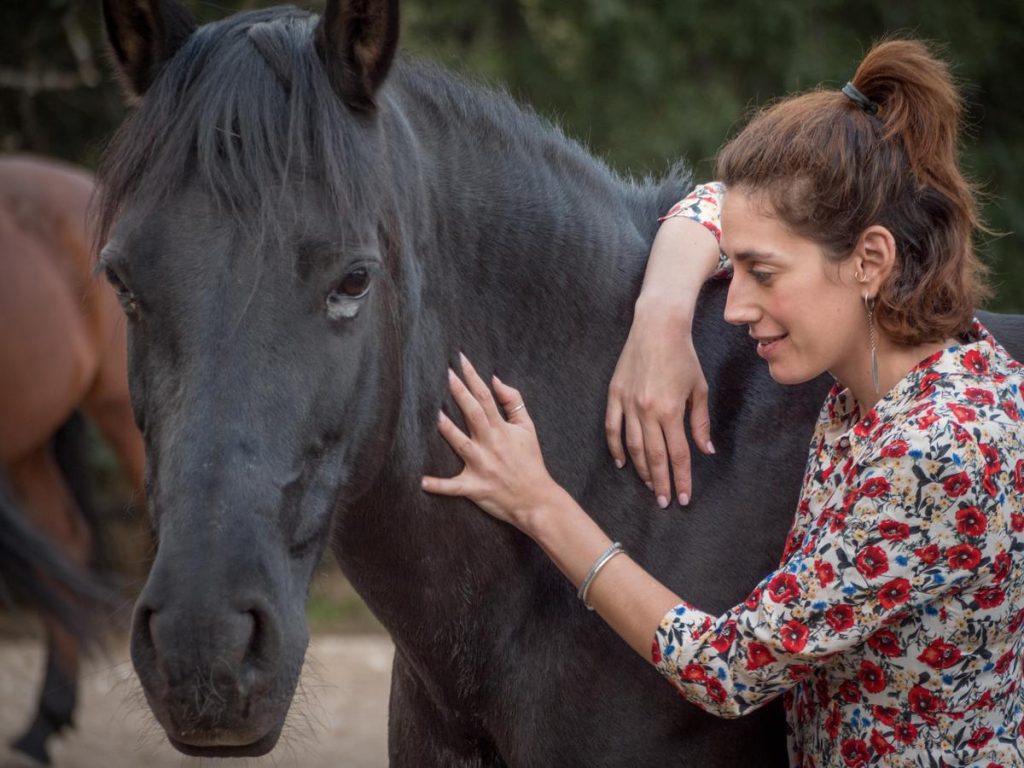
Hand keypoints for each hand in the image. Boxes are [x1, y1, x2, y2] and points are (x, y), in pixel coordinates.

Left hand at [422, 354, 560, 530]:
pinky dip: (439, 486)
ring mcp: (482, 466)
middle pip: (473, 414)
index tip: (461, 360)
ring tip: (435, 415)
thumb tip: (496, 380)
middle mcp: (490, 444)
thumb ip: (513, 402)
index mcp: (502, 429)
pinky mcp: (475, 487)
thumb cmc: (530, 461)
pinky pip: (454, 487)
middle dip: (460, 393)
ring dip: (448, 430)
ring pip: (462, 445)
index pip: (486, 397)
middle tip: (446, 374)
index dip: (473, 377)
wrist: (536, 499)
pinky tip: (422, 481)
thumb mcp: (528, 428)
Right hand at [605, 300, 713, 508]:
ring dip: (641, 470)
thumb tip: (705, 450)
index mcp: (670, 411)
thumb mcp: (698, 389)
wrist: (657, 327)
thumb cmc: (683, 356)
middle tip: (665, 502)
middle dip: (661, 482)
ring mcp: (628, 404)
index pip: (678, 454)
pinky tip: (622, 462)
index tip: (683, 497)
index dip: (681, 478)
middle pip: (653, 456)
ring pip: (632, 446)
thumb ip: (700, 422)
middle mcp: (647, 411)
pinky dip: (616, 447)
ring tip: (650, 486)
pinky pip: (612, 428)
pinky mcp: (615, 395)